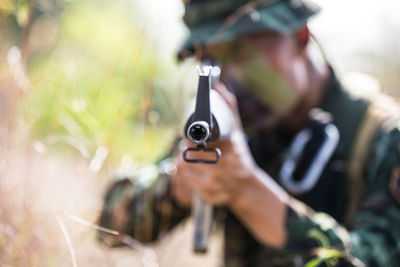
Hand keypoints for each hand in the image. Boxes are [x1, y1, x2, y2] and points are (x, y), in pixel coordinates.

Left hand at [171, 82, 255, 206]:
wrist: (247, 188)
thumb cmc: (239, 156)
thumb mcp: (237, 132)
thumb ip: (229, 108)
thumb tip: (218, 86)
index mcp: (229, 147)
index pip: (198, 139)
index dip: (188, 138)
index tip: (188, 138)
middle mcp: (222, 165)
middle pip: (186, 154)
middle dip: (183, 150)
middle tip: (186, 148)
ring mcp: (215, 182)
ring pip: (181, 168)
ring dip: (180, 163)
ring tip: (186, 159)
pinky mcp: (208, 195)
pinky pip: (183, 184)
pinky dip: (181, 178)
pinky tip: (188, 174)